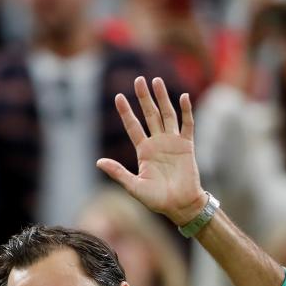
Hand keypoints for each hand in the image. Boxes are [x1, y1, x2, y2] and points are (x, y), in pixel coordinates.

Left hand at [96, 77, 205, 225]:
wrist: (180, 206)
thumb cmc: (157, 200)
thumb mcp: (134, 186)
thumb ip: (118, 172)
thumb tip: (98, 162)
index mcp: (144, 151)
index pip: (133, 126)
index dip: (126, 112)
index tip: (118, 97)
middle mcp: (157, 143)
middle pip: (150, 115)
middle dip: (144, 98)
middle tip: (139, 80)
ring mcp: (172, 142)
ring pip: (167, 115)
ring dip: (162, 98)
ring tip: (157, 81)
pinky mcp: (187, 146)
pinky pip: (187, 125)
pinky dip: (186, 111)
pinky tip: (182, 97)